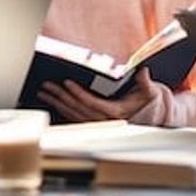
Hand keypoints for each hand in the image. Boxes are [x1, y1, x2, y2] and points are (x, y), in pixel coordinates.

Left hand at [37, 66, 157, 122]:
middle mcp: (105, 120)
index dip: (79, 93)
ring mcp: (97, 123)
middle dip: (61, 96)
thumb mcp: (152, 92)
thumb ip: (146, 83)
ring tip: (44, 92)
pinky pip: (73, 118)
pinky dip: (61, 110)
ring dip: (57, 103)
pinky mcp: (93, 123)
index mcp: (117, 112)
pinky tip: (51, 102)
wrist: (151, 117)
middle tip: (47, 85)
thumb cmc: (149, 103)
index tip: (67, 83)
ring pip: (73, 114)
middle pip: (78, 108)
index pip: (93, 103)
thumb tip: (143, 71)